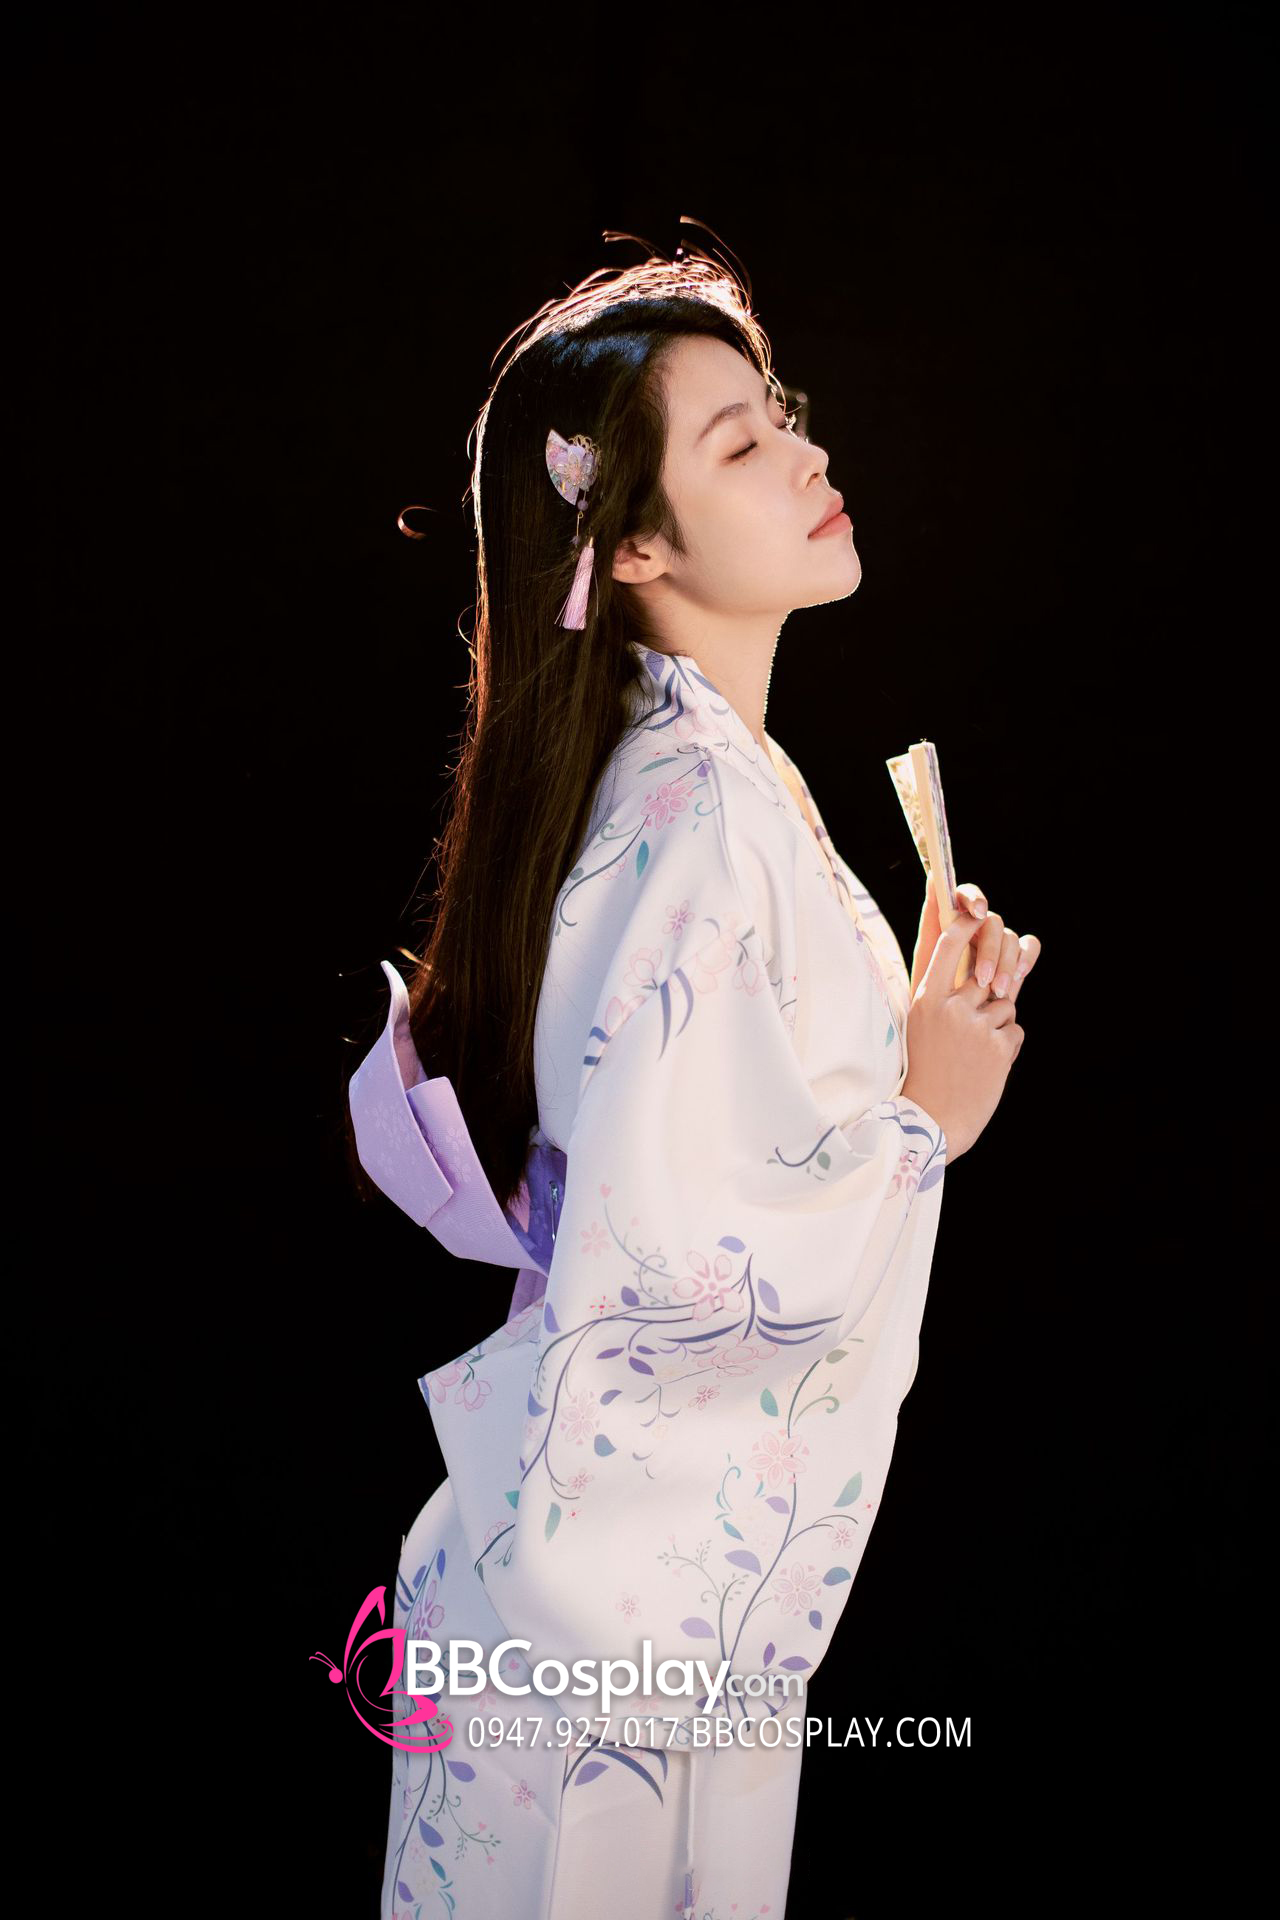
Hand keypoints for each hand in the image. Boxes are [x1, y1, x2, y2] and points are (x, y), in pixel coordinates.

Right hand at [901, 911, 1026, 1160]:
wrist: (932, 1121)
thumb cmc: (924, 1074)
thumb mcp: (920, 1029)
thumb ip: (944, 997)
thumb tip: (971, 970)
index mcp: (926, 1001)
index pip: (947, 945)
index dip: (966, 925)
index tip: (975, 914)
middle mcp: (950, 1008)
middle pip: (986, 976)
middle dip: (988, 994)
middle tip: (974, 1023)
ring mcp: (976, 1026)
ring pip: (1005, 1004)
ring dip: (997, 1025)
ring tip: (975, 1054)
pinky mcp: (999, 1046)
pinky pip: (1014, 1030)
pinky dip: (1006, 1046)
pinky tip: (986, 1067)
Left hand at [911, 879, 1041, 1003]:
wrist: (951, 1032)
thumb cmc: (932, 998)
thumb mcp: (926, 963)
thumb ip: (932, 921)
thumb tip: (933, 877)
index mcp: (952, 922)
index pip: (965, 896)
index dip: (974, 897)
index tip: (977, 912)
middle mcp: (976, 928)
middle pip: (992, 922)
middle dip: (990, 951)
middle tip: (983, 980)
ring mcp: (996, 943)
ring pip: (1010, 937)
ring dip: (1006, 964)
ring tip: (996, 992)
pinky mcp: (1014, 958)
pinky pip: (1028, 946)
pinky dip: (1026, 958)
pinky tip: (1017, 977)